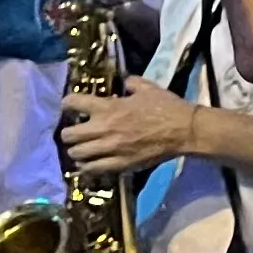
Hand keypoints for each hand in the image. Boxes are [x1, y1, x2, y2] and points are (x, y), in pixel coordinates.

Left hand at [58, 87, 196, 176]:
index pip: (73, 103)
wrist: (184, 130)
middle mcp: (103, 128)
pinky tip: (91, 163)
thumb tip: (124, 82)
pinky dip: (87, 166)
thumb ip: (131, 83)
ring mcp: (110, 148)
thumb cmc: (167, 107)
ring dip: (77, 151)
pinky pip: (92, 169)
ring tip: (83, 149)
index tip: (70, 105)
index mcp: (108, 107)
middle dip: (69, 133)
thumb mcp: (148, 88)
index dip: (68, 103)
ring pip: (76, 154)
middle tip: (75, 132)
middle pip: (69, 135)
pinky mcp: (119, 164)